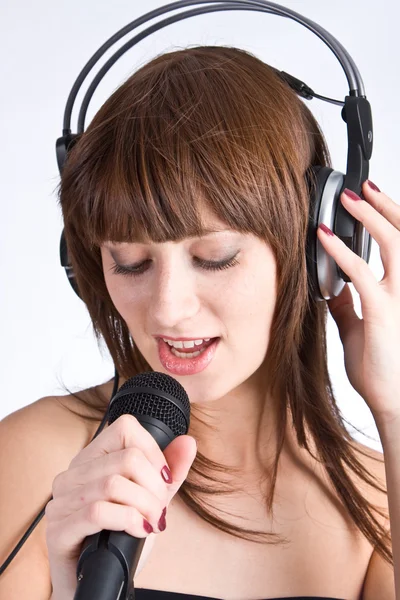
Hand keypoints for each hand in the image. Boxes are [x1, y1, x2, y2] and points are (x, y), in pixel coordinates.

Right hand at [45, 415, 196, 597]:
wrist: (98, 583)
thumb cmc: (121, 538)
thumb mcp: (151, 499)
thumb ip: (170, 471)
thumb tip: (188, 442)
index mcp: (93, 458)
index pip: (125, 427)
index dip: (154, 452)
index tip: (164, 480)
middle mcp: (73, 474)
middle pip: (127, 458)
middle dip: (155, 487)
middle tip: (160, 510)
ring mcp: (61, 501)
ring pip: (113, 484)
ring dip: (145, 506)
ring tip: (152, 522)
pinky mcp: (58, 530)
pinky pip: (97, 511)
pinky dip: (127, 520)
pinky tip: (138, 530)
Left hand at [317, 180, 399, 427]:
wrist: (392, 401)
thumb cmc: (380, 367)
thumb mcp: (360, 327)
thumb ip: (350, 304)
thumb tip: (332, 286)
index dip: (389, 219)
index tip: (369, 201)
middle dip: (385, 205)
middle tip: (361, 187)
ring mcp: (399, 299)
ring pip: (394, 244)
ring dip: (370, 216)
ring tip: (348, 199)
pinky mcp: (382, 312)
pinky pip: (360, 273)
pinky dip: (340, 251)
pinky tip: (323, 237)